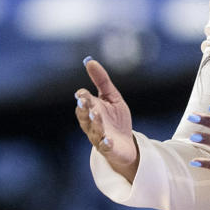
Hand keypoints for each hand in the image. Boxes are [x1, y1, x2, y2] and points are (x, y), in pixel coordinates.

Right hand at [75, 57, 138, 181]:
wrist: (127, 145)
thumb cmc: (116, 120)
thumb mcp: (112, 97)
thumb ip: (102, 81)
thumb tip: (90, 61)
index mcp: (91, 110)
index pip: (84, 102)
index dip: (83, 98)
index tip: (82, 92)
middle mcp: (91, 124)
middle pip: (84, 117)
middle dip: (83, 109)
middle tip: (84, 101)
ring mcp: (99, 137)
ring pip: (94, 130)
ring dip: (94, 122)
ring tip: (95, 114)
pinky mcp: (108, 148)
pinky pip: (105, 146)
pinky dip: (106, 143)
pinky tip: (109, 139)